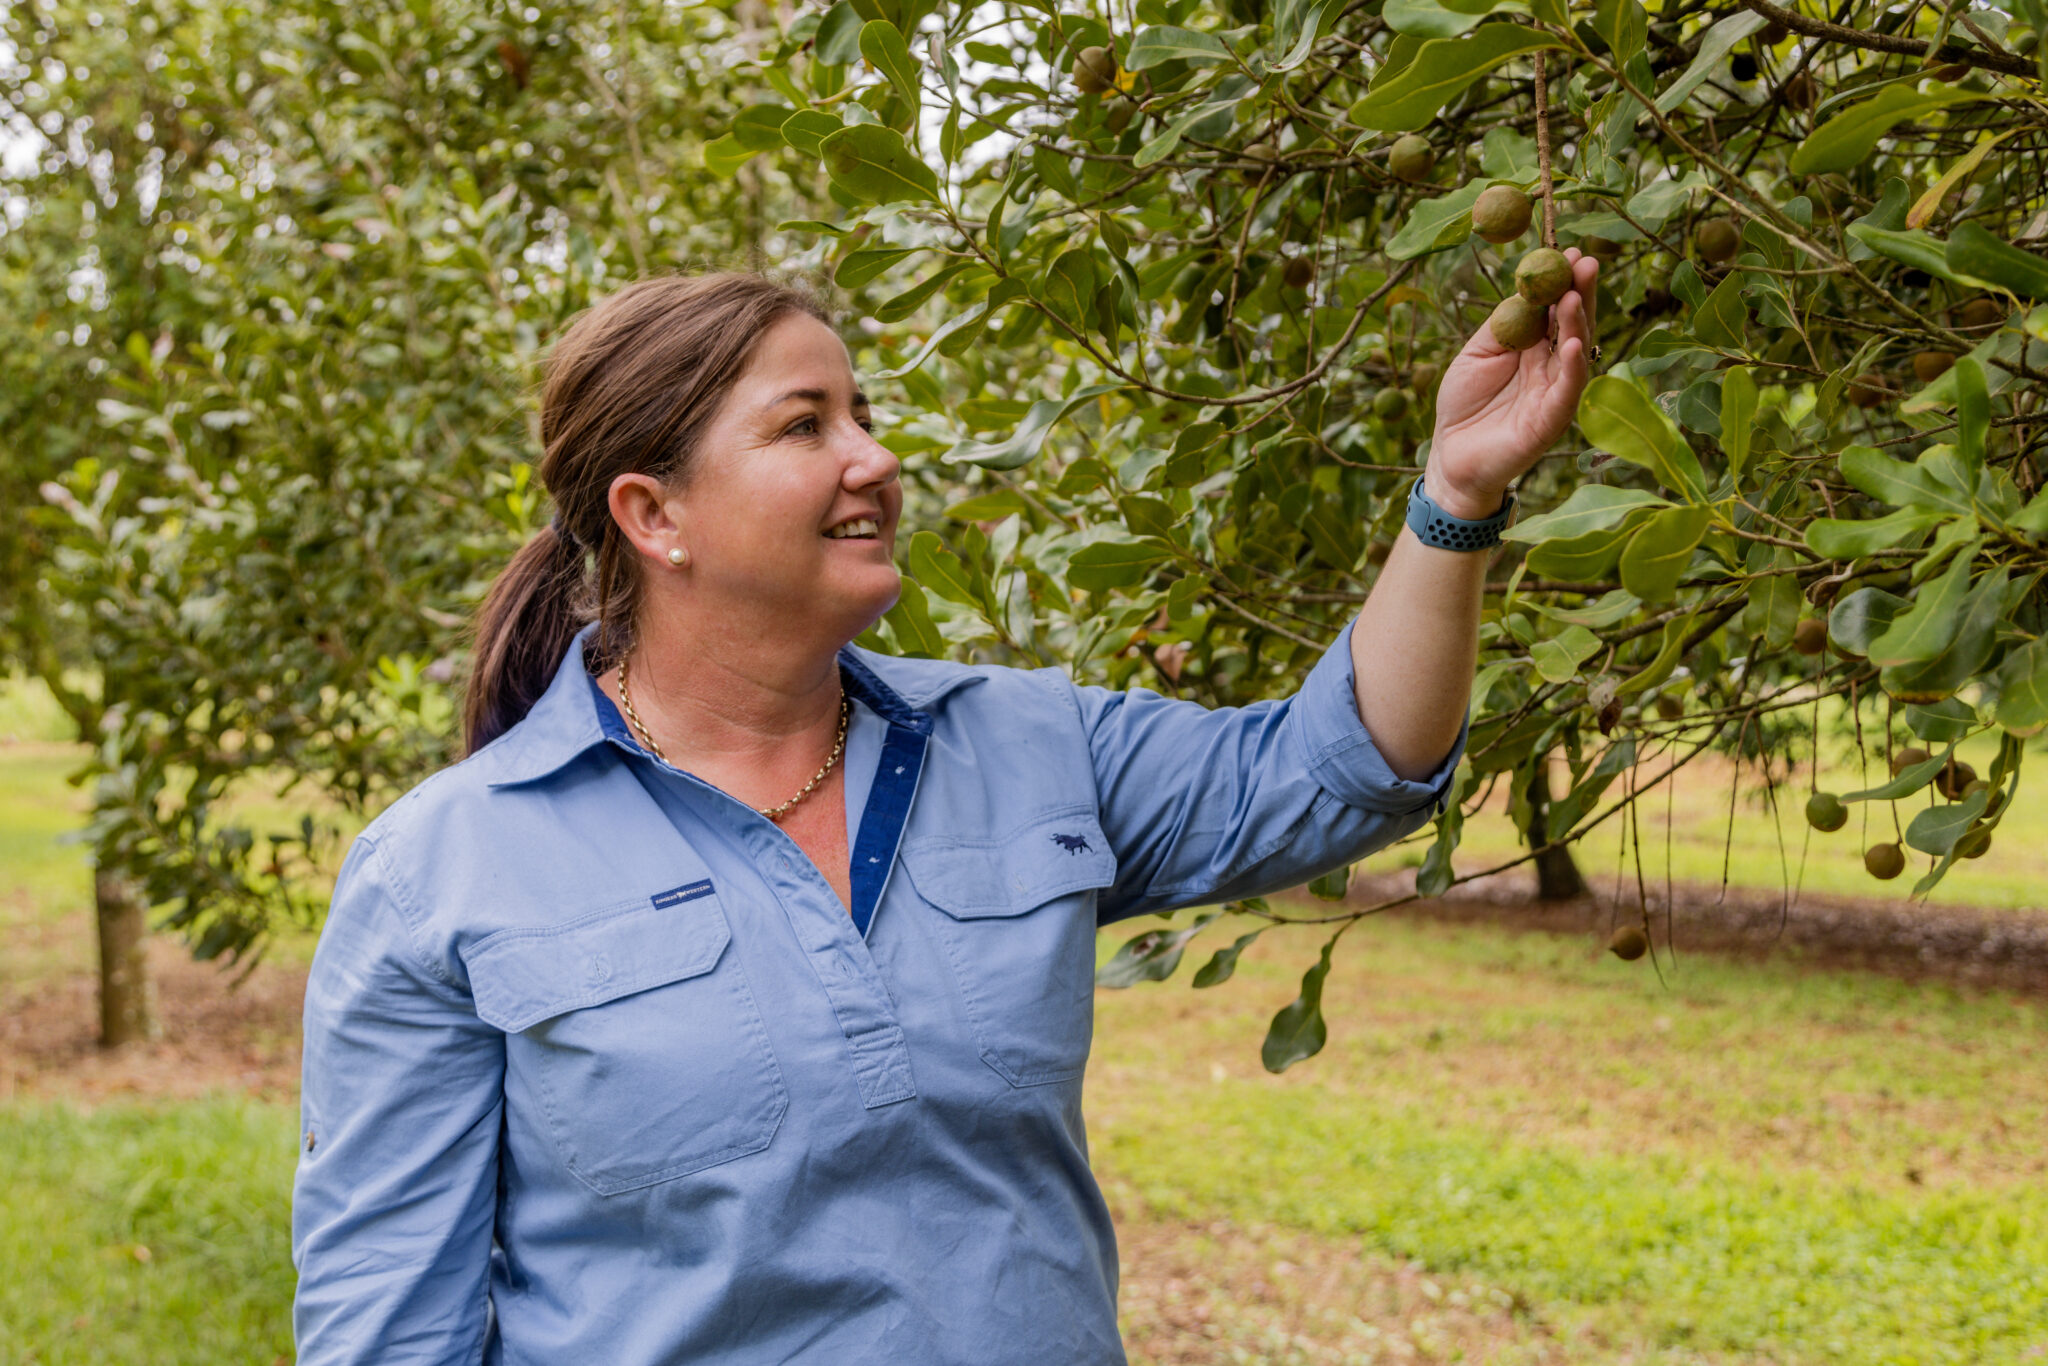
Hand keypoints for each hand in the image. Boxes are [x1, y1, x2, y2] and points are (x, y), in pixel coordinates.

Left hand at [1423, 249, 1598, 519]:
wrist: (1450, 456)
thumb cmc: (1463, 405)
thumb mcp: (1477, 353)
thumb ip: (1503, 324)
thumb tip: (1525, 287)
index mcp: (1532, 347)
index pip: (1554, 308)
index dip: (1562, 281)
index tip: (1570, 251)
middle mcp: (1550, 366)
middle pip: (1571, 324)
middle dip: (1579, 292)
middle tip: (1586, 261)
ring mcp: (1554, 392)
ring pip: (1574, 352)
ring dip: (1578, 322)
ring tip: (1574, 293)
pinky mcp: (1551, 420)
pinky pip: (1567, 390)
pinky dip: (1573, 367)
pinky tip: (1575, 343)